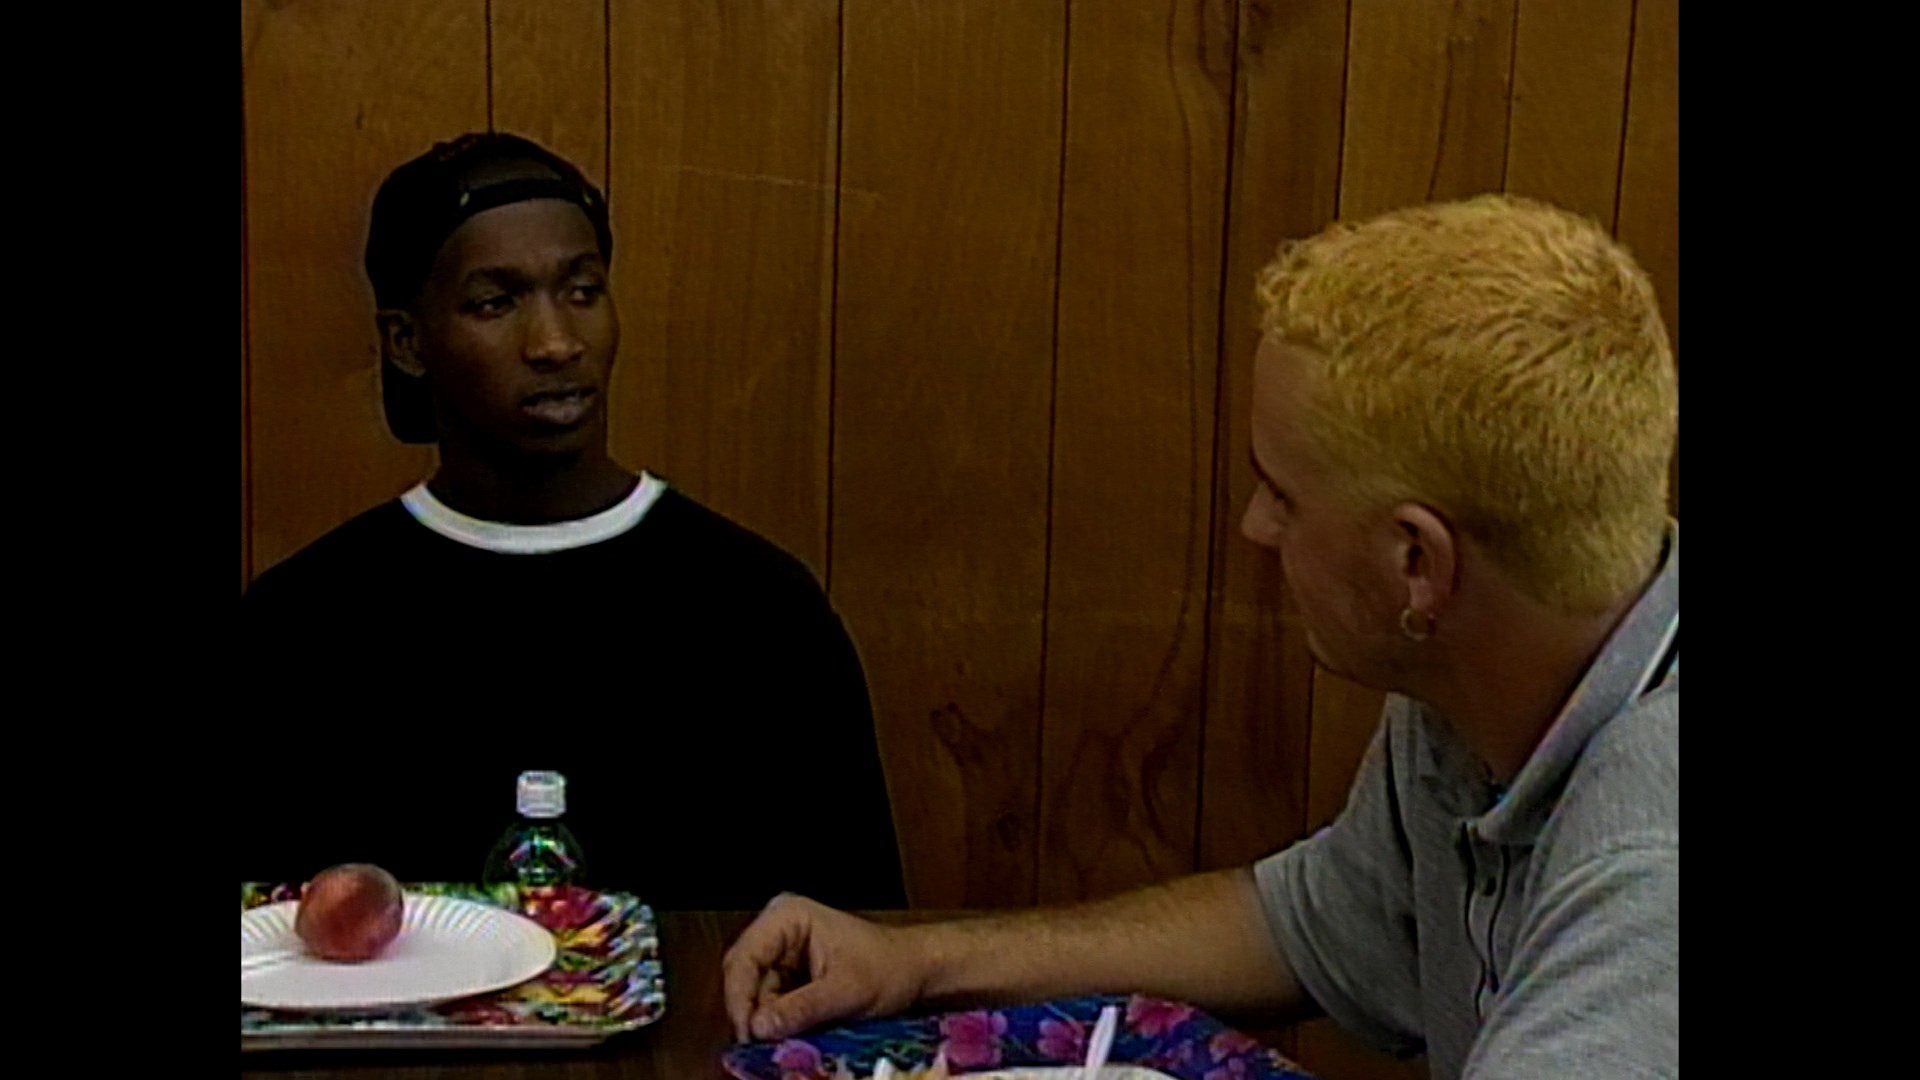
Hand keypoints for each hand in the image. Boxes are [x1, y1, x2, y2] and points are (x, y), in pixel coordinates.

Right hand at [722, 893, 926, 1042]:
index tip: (748, 1033)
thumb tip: (759, 1028)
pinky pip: (771, 1001)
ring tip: (785, 1040)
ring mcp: (783, 951)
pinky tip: (792, 1032)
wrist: (915, 970)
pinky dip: (778, 1020)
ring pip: (755, 993)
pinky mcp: (790, 973)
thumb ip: (801, 1008)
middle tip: (760, 1044)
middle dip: (751, 1011)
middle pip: (742, 975)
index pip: (743, 958)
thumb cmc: (889, 968)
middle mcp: (778, 929)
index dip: (739, 998)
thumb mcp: (846, 991)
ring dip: (766, 1019)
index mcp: (788, 916)